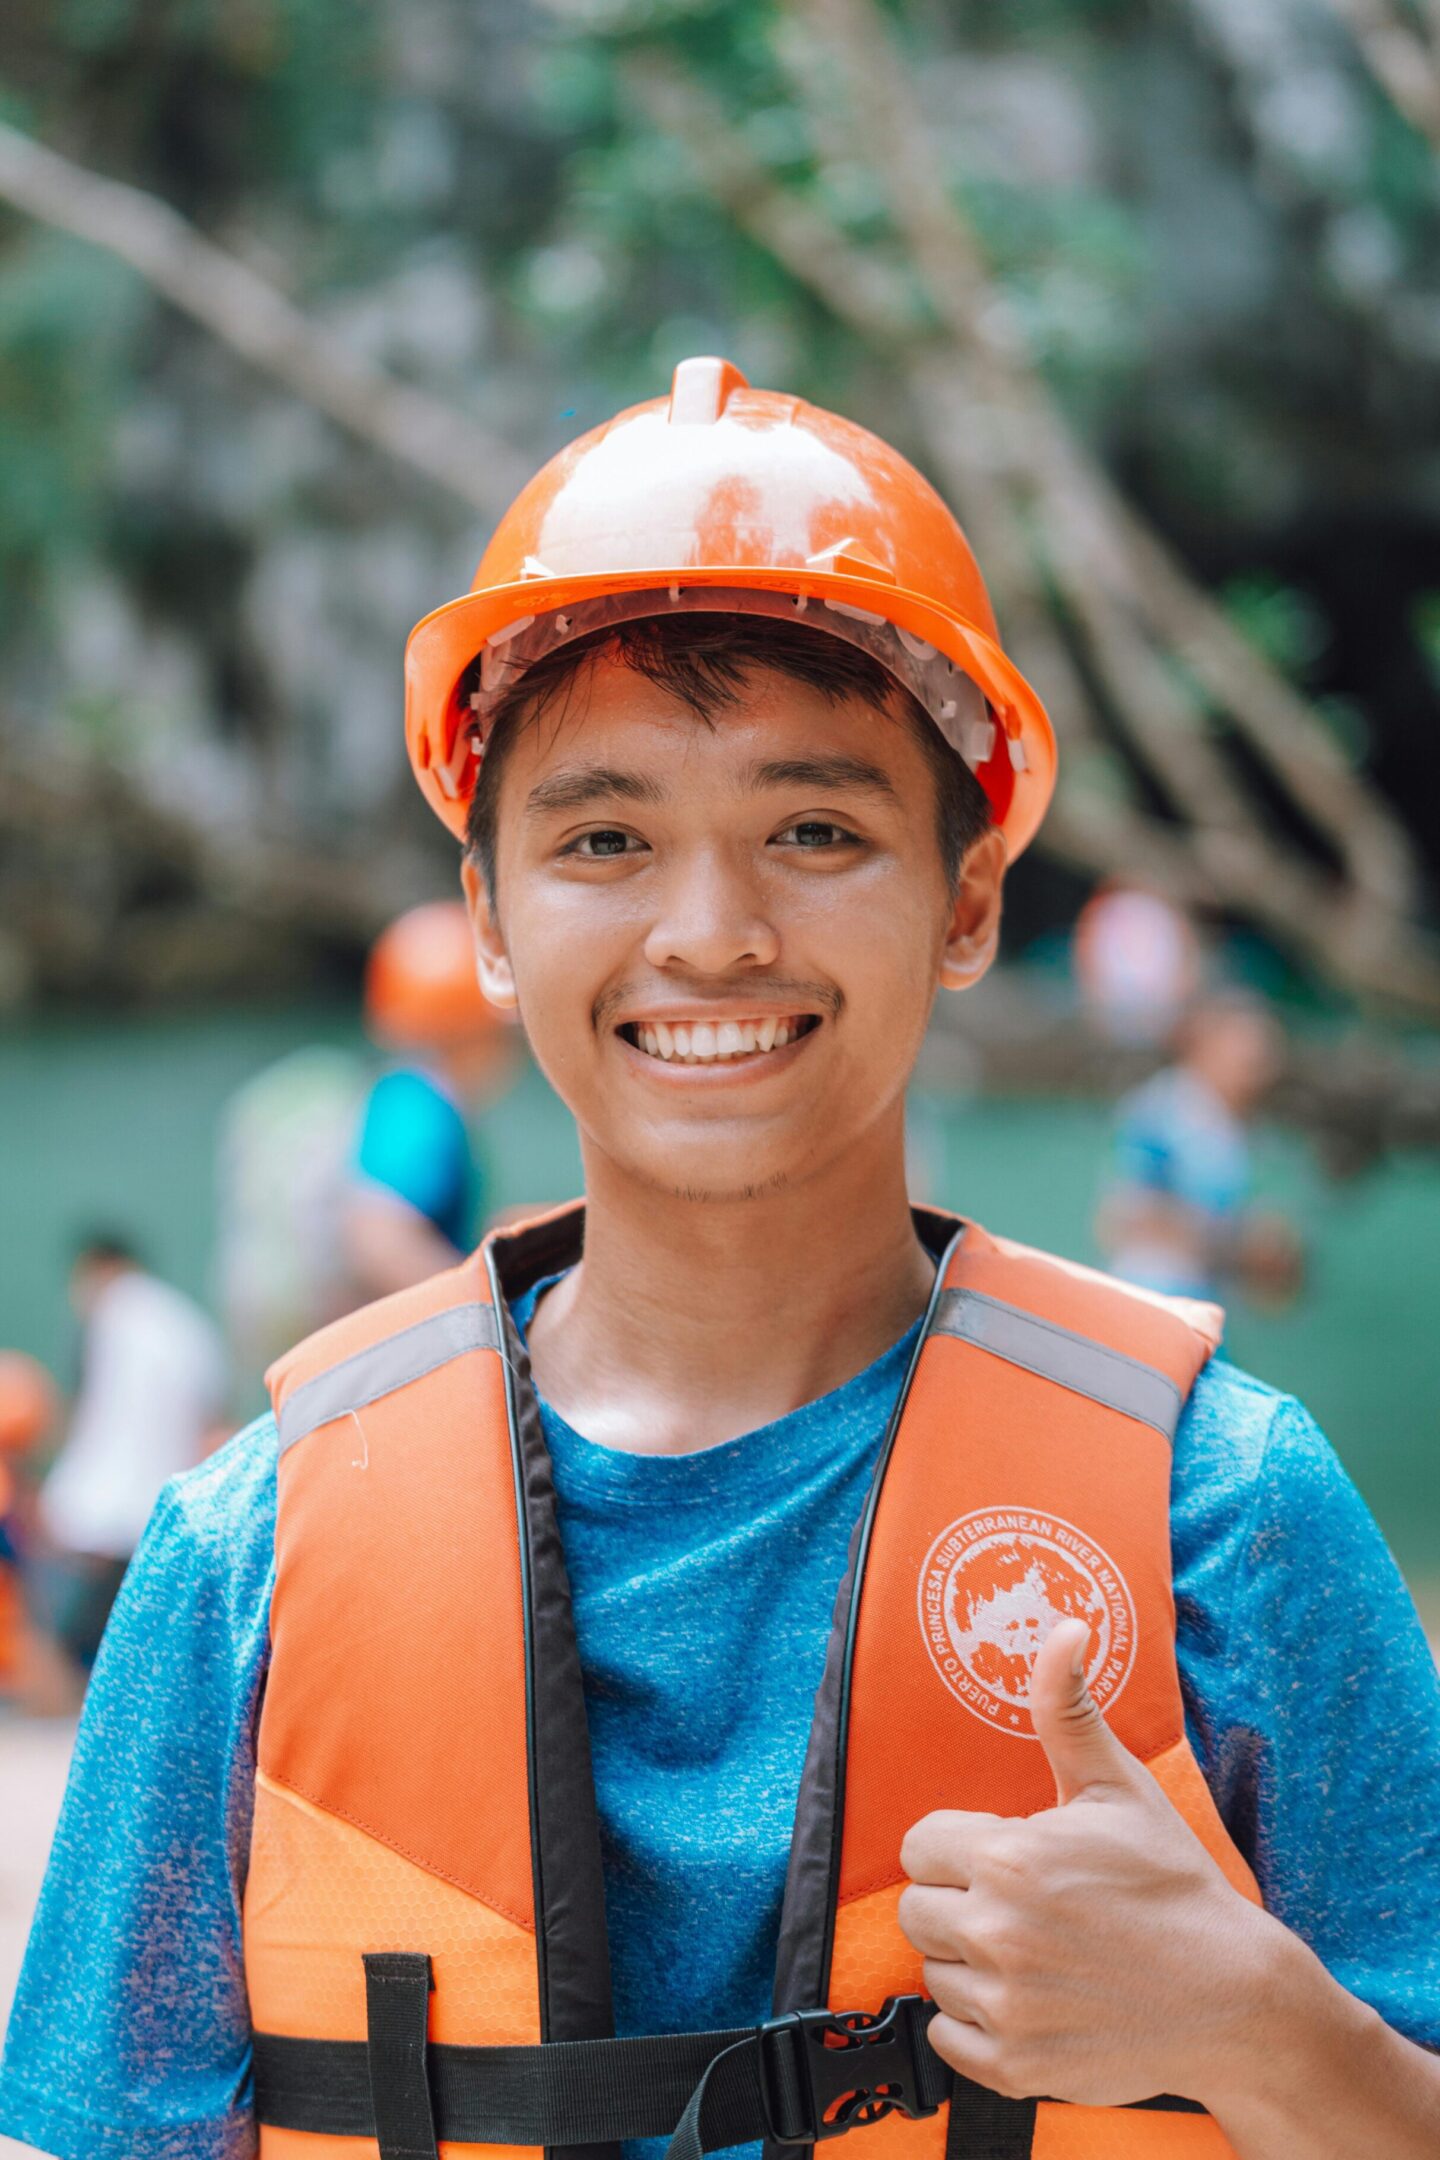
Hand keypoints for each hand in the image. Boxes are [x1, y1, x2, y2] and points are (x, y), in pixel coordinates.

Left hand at [898, 1619, 1278, 2109]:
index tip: (1002, 1859)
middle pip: (917, 1911)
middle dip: (959, 1905)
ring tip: (1037, 1956)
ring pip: (935, 1974)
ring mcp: (1004, 2005)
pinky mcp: (1014, 2066)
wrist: (1233, 1997)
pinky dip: (979, 2027)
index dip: (959, 1849)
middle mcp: (996, 1931)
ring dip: (972, 1966)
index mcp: (1008, 1857)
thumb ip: (1068, 1709)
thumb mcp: (1117, 1787)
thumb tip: (1063, 1629)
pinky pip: (949, 2039)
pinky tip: (1030, 2003)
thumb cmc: (1172, 1884)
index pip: (919, 1846)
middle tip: (1021, 1909)